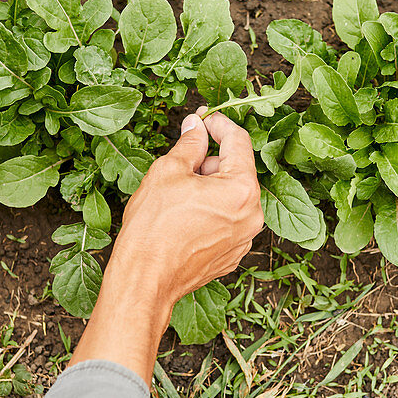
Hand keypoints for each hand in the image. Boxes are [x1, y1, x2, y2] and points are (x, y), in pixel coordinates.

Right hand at [69, 108, 263, 381]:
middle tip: (181, 162)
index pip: (239, 141)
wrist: (145, 279)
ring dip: (210, 187)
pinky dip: (211, 211)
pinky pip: (227, 221)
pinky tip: (184, 216)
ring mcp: (244, 238)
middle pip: (237, 171)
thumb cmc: (153, 228)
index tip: (203, 118)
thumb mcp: (167, 172)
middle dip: (211, 161)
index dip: (218, 124)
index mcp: (242, 189)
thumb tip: (195, 127)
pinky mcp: (232, 254)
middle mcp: (252, 215)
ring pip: (232, 197)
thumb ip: (189, 145)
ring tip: (177, 194)